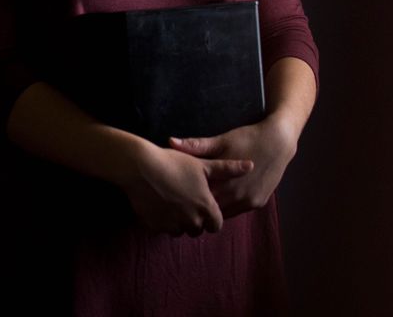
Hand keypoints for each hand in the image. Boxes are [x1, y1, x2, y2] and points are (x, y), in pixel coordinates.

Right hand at [118, 141, 253, 237]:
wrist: (141, 167)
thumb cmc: (174, 162)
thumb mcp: (203, 164)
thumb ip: (228, 169)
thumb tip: (251, 166)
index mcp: (205, 207)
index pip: (216, 225)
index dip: (213, 215)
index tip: (205, 203)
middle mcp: (191, 221)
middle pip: (198, 229)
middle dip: (196, 219)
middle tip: (188, 199)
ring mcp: (172, 225)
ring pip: (180, 230)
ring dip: (180, 221)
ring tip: (173, 200)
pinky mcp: (154, 227)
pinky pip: (163, 228)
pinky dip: (163, 220)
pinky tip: (160, 203)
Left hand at [169, 116, 297, 219]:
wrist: (280, 141)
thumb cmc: (248, 138)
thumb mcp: (222, 141)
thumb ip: (196, 146)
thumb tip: (170, 142)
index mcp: (226, 184)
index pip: (201, 201)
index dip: (189, 200)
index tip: (178, 196)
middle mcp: (238, 198)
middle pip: (213, 211)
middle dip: (201, 207)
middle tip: (186, 203)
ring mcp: (250, 202)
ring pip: (226, 213)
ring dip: (216, 208)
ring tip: (201, 203)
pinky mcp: (259, 202)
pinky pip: (238, 210)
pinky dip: (229, 206)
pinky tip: (221, 199)